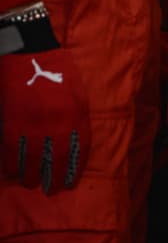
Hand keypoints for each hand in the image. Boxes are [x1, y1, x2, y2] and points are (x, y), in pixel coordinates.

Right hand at [0, 49, 90, 193]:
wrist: (31, 51)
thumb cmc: (56, 69)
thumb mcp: (77, 93)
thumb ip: (76, 117)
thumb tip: (72, 140)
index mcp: (78, 114)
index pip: (80, 149)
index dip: (75, 169)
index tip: (71, 182)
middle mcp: (59, 123)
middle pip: (57, 159)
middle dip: (54, 178)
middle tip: (51, 191)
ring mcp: (34, 124)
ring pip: (33, 159)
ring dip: (32, 175)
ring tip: (32, 185)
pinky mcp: (12, 122)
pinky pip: (12, 150)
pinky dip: (12, 164)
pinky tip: (12, 172)